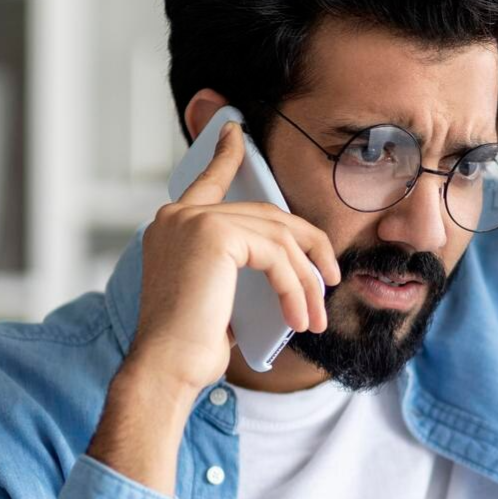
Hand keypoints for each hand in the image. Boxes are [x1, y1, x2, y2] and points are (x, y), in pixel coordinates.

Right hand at [126, 121, 343, 397]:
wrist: (167, 366)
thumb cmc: (190, 344)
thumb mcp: (217, 294)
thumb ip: (238, 264)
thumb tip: (284, 259)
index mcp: (173, 225)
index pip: (207, 180)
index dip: (225, 156)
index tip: (237, 132)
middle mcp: (179, 215)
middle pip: (266, 216)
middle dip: (307, 249)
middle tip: (330, 281)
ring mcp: (194, 221)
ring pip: (278, 237)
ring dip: (306, 280)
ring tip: (315, 316)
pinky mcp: (213, 235)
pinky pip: (275, 255)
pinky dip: (294, 288)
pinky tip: (298, 318)